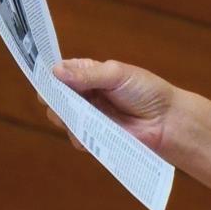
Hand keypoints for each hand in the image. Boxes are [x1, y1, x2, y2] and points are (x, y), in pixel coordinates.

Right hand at [41, 58, 180, 157]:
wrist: (167, 122)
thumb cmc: (147, 91)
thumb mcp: (117, 75)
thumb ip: (87, 74)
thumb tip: (56, 71)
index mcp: (88, 74)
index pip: (60, 72)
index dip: (49, 76)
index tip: (43, 80)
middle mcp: (84, 95)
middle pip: (56, 97)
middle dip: (54, 100)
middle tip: (59, 101)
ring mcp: (88, 117)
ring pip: (62, 119)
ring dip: (65, 118)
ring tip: (78, 116)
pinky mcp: (94, 138)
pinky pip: (77, 138)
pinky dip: (79, 136)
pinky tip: (90, 132)